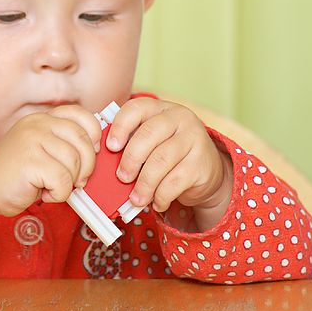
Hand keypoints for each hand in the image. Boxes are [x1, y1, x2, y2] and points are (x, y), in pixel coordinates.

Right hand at [0, 105, 102, 217]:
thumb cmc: (17, 173)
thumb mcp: (42, 148)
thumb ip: (65, 144)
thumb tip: (99, 151)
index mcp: (44, 118)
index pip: (82, 115)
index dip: (93, 136)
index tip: (90, 153)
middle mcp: (38, 124)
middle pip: (84, 140)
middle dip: (87, 166)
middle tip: (75, 180)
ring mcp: (33, 140)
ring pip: (75, 162)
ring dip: (69, 183)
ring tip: (51, 186)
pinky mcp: (30, 161)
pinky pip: (63, 180)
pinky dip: (59, 193)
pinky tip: (43, 192)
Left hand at [106, 98, 232, 228]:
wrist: (206, 170)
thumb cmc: (169, 154)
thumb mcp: (152, 142)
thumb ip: (131, 143)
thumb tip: (105, 161)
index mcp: (160, 108)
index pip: (136, 109)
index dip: (120, 127)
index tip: (111, 147)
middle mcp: (180, 118)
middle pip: (147, 135)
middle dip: (130, 160)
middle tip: (122, 178)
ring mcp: (194, 138)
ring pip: (160, 161)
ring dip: (144, 184)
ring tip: (136, 198)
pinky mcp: (201, 163)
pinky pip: (174, 181)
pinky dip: (161, 196)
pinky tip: (157, 202)